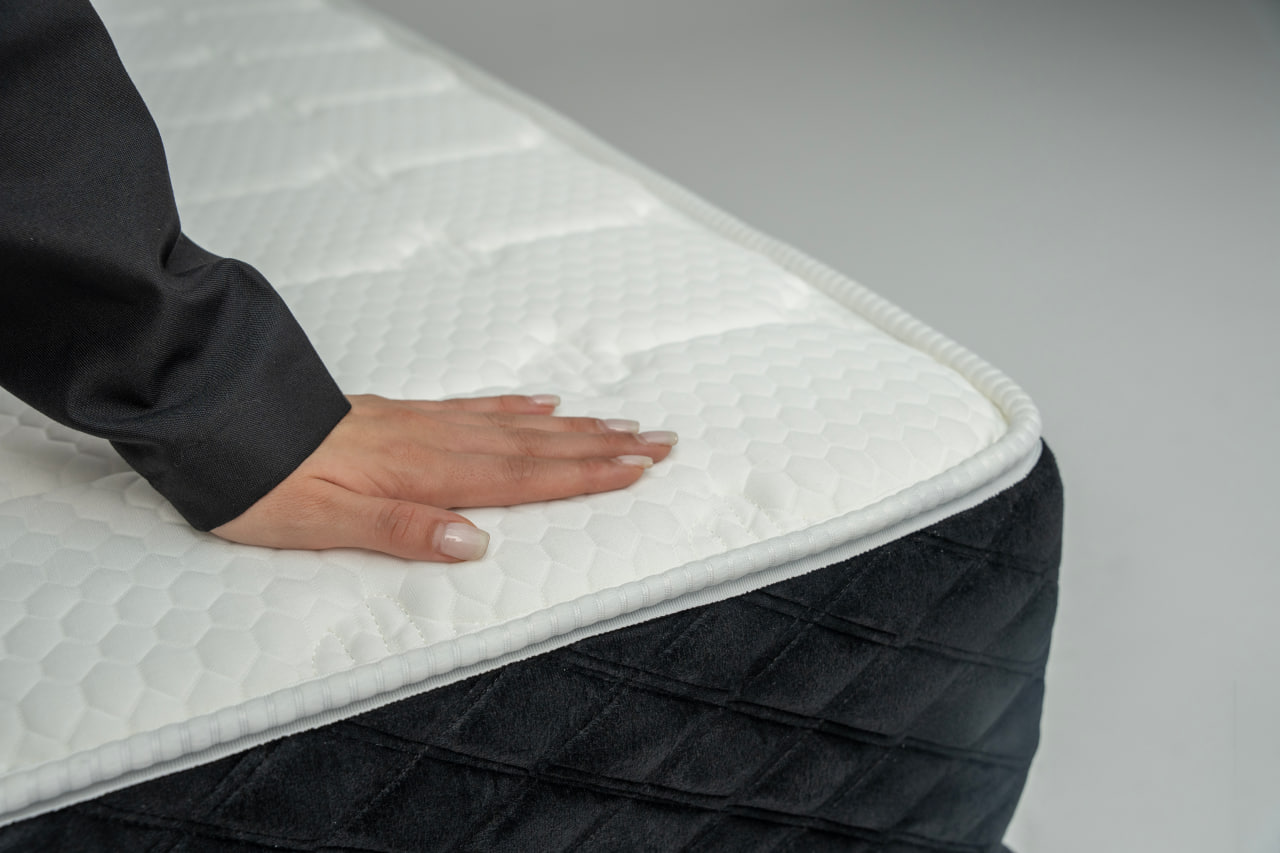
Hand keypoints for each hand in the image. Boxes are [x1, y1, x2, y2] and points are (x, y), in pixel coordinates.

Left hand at [211, 394, 675, 561]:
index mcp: (422, 475)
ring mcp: (419, 424)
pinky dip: (514, 407)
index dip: (583, 474)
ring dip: (574, 427)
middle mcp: (432, 442)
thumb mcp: (322, 523)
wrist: (215, 418)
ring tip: (622, 421)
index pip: (520, 477)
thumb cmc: (260, 481)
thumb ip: (403, 530)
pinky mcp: (400, 416)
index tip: (638, 466)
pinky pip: (473, 406)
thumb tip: (477, 541)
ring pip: (514, 425)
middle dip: (602, 445)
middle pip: (535, 446)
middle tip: (661, 439)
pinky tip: (540, 405)